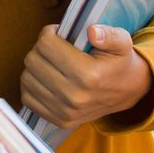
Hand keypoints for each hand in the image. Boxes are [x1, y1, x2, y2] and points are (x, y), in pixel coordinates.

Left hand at [19, 24, 151, 130]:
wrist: (126, 92)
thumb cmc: (119, 63)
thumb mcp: (123, 43)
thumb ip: (110, 35)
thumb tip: (91, 31)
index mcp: (88, 75)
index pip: (46, 45)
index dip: (50, 33)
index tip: (59, 34)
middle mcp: (74, 96)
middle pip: (32, 60)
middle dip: (40, 48)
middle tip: (54, 48)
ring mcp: (64, 111)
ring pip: (26, 78)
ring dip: (35, 66)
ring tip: (51, 63)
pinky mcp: (58, 121)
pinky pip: (27, 98)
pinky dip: (32, 85)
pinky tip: (46, 78)